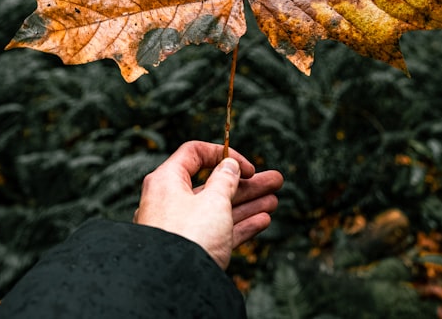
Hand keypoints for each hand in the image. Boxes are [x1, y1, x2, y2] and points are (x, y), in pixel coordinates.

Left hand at [133, 141, 283, 269]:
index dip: (223, 155)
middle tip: (275, 180)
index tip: (247, 167)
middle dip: (247, 184)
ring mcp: (181, 228)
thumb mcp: (213, 200)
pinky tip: (262, 220)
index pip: (194, 154)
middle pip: (213, 185)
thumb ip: (225, 179)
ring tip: (274, 200)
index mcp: (167, 182)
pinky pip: (218, 231)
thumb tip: (229, 165)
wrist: (174, 287)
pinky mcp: (191, 249)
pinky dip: (240, 225)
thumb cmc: (189, 236)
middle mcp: (171, 202)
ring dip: (249, 204)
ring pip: (219, 209)